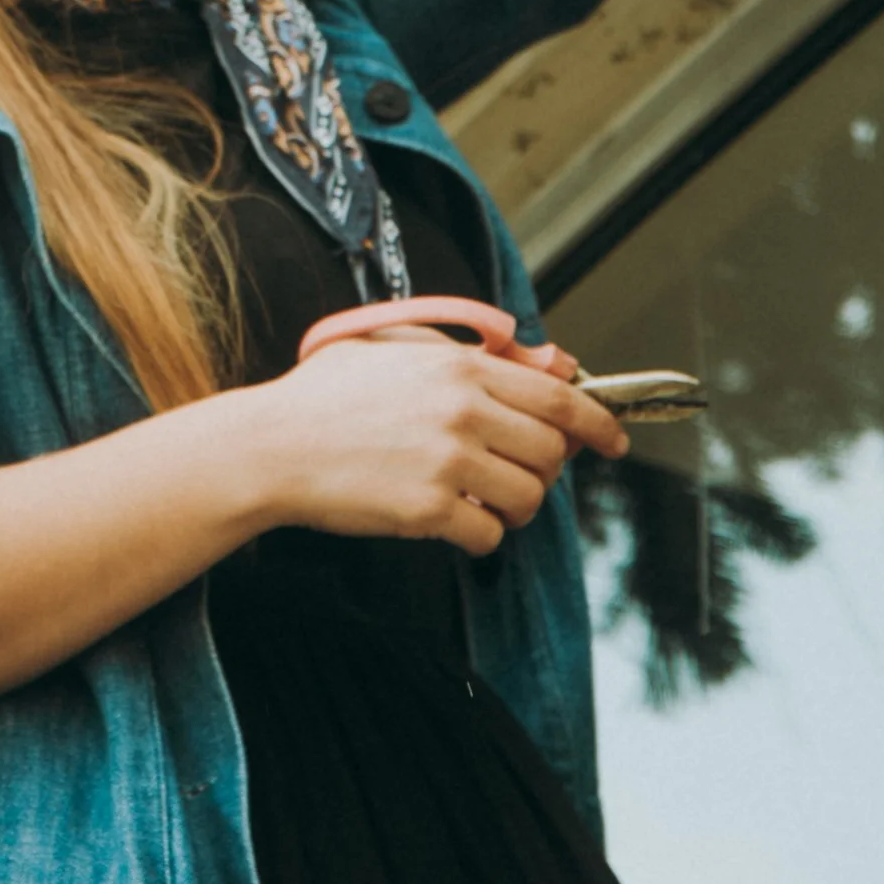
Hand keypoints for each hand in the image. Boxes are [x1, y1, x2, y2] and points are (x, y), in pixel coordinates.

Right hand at [241, 330, 628, 559]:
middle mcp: (463, 410)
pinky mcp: (428, 510)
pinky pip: (490, 534)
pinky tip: (449, 522)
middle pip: (550, 453)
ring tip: (481, 502)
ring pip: (529, 498)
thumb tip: (543, 359)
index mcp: (460, 367)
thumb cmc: (324, 398)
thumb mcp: (394, 347)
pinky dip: (479, 535)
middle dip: (544, 471)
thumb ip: (467, 351)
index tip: (614, 441)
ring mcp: (447, 461)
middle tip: (516, 476)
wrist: (269, 447)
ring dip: (514, 508)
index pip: (559, 396)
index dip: (597, 423)